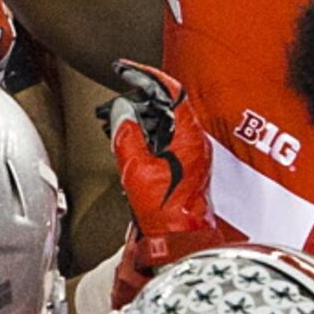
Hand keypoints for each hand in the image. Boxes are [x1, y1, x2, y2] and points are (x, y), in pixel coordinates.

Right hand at [105, 61, 222, 304]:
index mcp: (188, 136)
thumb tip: (121, 113)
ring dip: (142, 115)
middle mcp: (195, 141)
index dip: (147, 75)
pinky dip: (148, 132)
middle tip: (117, 96)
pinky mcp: (187, 165)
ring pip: (166, 120)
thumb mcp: (135, 170)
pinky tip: (131, 138)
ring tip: (118, 118)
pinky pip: (166, 136)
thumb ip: (126, 136)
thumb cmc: (164, 213)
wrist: (178, 243)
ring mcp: (193, 153)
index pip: (171, 90)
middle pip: (169, 103)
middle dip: (141, 96)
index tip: (126, 69)